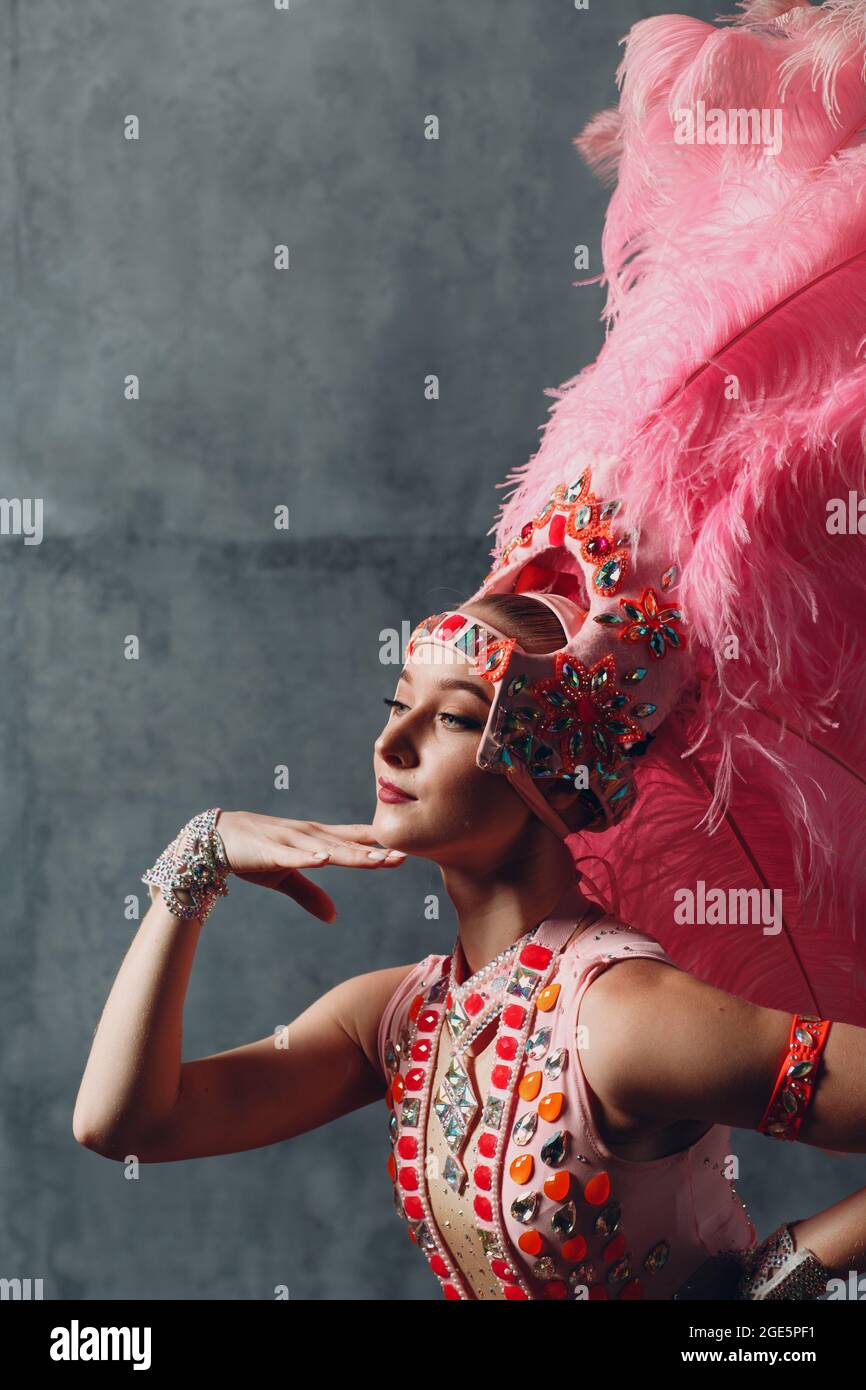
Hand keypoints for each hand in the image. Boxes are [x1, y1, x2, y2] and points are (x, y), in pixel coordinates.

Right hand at [215, 810, 404, 922]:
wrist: (214, 838)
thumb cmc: (253, 854)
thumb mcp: (285, 877)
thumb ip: (311, 895)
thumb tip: (334, 916)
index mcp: (314, 840)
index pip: (352, 841)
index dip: (376, 846)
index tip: (404, 851)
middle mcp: (307, 836)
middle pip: (347, 846)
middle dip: (375, 853)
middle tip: (403, 856)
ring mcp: (289, 841)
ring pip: (327, 849)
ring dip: (352, 854)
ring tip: (377, 860)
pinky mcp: (269, 850)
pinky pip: (292, 855)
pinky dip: (309, 856)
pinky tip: (325, 858)